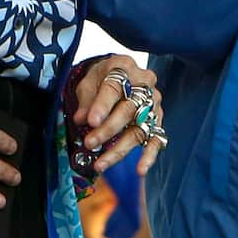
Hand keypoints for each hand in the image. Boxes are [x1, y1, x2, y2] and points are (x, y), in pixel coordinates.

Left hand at [71, 55, 163, 175]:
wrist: (119, 75)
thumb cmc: (101, 78)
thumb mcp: (89, 81)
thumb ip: (85, 99)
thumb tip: (80, 119)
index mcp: (124, 67)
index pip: (114, 87)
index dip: (102, 105)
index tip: (90, 121)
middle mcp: (144, 84)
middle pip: (128, 109)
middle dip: (108, 129)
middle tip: (90, 143)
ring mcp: (154, 103)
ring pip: (139, 128)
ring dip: (120, 149)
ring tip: (100, 164)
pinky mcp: (158, 120)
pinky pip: (157, 139)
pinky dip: (149, 156)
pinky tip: (140, 170)